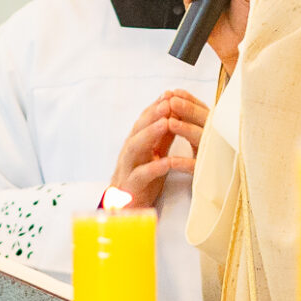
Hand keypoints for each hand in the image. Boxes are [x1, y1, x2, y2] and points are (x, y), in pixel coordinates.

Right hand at [107, 90, 207, 207]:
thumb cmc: (143, 178)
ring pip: (135, 147)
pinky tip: (166, 161)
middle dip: (152, 114)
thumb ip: (163, 136)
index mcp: (136, 142)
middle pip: (138, 129)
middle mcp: (129, 151)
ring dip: (150, 134)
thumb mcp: (155, 153)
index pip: (144, 119)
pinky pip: (142, 174)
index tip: (170, 93)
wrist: (127, 207)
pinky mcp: (132, 185)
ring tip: (165, 123)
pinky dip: (154, 167)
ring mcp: (128, 167)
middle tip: (167, 102)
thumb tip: (173, 112)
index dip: (156, 106)